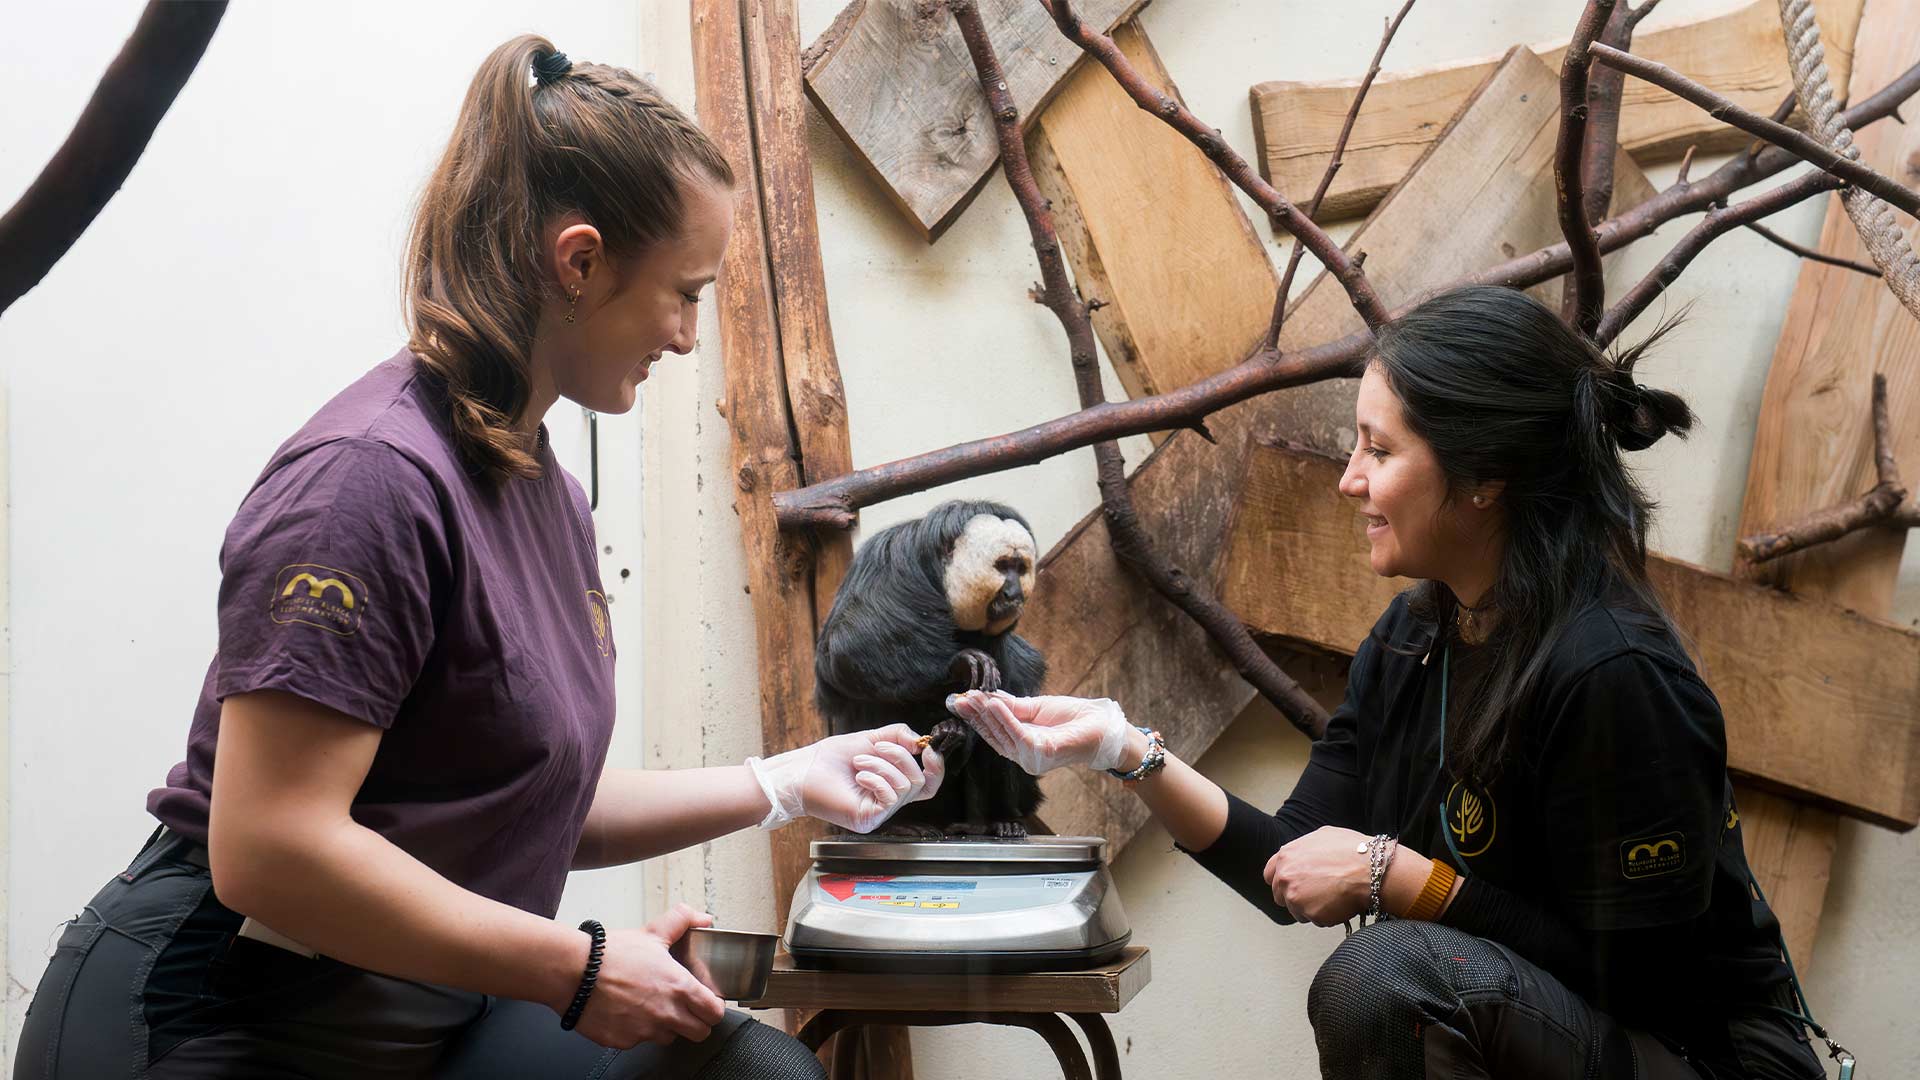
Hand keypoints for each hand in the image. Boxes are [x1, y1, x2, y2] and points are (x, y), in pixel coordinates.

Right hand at [570, 904, 726, 1048]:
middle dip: (695, 1022)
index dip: (713, 1008)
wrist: (573, 972)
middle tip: (684, 1009)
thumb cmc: (611, 954)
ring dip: (664, 1026)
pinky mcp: (623, 1042)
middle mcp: (666, 1014)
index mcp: (679, 988)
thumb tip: (701, 918)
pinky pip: (637, 1041)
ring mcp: (644, 1031)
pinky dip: (635, 1030)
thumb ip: (682, 921)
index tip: (706, 1003)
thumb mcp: (652, 932)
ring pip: (668, 1038)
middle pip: (699, 1033)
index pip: (715, 1013)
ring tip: (649, 1005)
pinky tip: (625, 1011)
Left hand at [746, 724, 945, 833]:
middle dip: (899, 757)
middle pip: (919, 782)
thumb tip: (920, 743)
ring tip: (859, 762)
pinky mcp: (869, 819)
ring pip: (905, 787)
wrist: (804, 770)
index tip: (927, 750)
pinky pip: (890, 798)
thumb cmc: (831, 758)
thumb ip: (898, 736)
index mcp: (891, 784)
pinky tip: (859, 776)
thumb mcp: (871, 739)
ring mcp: (880, 813)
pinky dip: (877, 779)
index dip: (935, 768)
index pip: (927, 784)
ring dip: (882, 765)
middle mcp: (889, 801)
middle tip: (875, 748)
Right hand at [947, 690, 1133, 774]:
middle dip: (975, 715)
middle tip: (958, 698)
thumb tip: (988, 697)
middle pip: (993, 734)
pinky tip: (993, 703)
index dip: (976, 715)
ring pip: (1002, 735)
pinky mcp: (1041, 753)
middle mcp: (1023, 755)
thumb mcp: (1037, 708)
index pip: (993, 730)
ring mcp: (1031, 758)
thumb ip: (1013, 707)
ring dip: (986, 714)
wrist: (1102, 727)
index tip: (959, 699)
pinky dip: (1004, 718)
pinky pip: (1017, 734)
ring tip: (973, 697)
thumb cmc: (1074, 718)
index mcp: (1021, 744)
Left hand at [1262, 825, 1370, 926]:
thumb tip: (1302, 855)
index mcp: (1286, 857)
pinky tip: (1339, 903)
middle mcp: (1286, 877)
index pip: (1270, 875)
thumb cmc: (1353, 851)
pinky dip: (1326, 916)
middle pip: (1281, 896)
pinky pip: (1316, 920)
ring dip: (1311, 908)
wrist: (1372, 870)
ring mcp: (1296, 897)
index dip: (1282, 881)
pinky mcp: (1311, 914)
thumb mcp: (1323, 836)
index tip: (1291, 885)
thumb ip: (1304, 848)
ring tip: (1332, 896)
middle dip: (1296, 896)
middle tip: (1317, 893)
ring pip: (1297, 910)